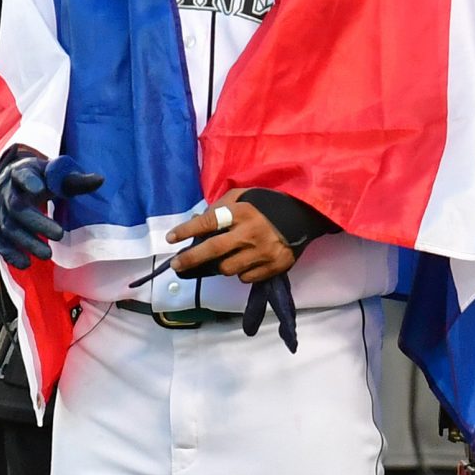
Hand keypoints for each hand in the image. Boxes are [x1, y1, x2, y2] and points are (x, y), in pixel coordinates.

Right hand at [0, 152, 103, 267]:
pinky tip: (25, 263)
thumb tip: (100, 180)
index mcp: (23, 173)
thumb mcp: (57, 176)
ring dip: (27, 242)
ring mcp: (1, 211)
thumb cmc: (43, 179)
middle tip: (59, 234)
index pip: (22, 174)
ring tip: (47, 254)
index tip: (40, 188)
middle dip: (37, 222)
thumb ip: (75, 181)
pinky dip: (10, 254)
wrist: (17, 185)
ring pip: (8, 227)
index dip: (28, 181)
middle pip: (17, 207)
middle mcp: (8, 192)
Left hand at [164, 192, 298, 282]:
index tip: (171, 238)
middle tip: (176, 264)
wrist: (303, 217)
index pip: (209, 222)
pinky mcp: (273, 267)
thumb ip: (221, 206)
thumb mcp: (244, 196)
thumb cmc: (267, 205)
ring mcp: (262, 253)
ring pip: (228, 269)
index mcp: (242, 212)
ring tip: (225, 258)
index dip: (187, 230)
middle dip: (191, 259)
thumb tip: (199, 221)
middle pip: (214, 250)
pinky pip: (245, 278)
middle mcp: (250, 233)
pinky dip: (241, 272)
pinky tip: (245, 262)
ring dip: (221, 265)